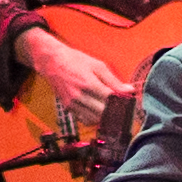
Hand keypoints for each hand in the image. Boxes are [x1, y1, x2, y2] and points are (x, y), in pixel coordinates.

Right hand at [21, 30, 136, 118]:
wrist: (52, 62)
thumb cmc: (76, 61)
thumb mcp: (97, 66)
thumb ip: (114, 80)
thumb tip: (129, 90)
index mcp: (89, 83)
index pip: (111, 100)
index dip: (122, 102)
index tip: (128, 101)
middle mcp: (79, 96)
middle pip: (103, 112)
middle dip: (114, 111)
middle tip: (121, 106)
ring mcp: (72, 104)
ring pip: (94, 119)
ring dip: (104, 116)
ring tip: (110, 109)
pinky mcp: (68, 108)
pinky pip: (84, 120)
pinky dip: (93, 118)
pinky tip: (97, 110)